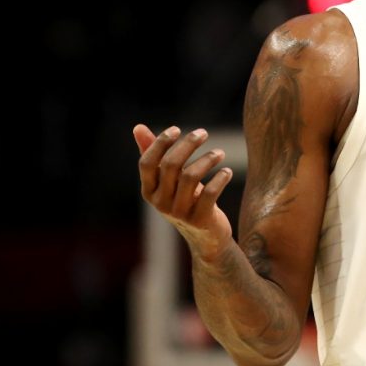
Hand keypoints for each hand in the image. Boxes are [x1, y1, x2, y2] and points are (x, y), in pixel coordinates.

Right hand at [134, 124, 234, 260]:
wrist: (206, 237)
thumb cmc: (186, 200)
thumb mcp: (169, 180)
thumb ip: (154, 155)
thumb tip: (138, 128)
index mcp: (149, 191)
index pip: (147, 163)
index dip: (160, 143)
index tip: (177, 129)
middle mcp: (160, 203)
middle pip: (170, 165)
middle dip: (188, 144)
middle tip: (203, 133)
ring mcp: (179, 213)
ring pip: (191, 176)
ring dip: (208, 159)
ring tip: (220, 153)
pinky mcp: (199, 220)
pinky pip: (210, 193)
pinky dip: (220, 179)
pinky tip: (227, 172)